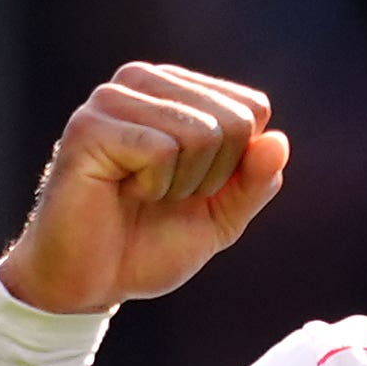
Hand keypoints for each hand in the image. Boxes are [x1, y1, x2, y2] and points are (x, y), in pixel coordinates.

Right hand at [0, 62, 287, 313]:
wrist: (88, 283)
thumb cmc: (146, 244)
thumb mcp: (220, 217)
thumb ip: (254, 182)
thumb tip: (278, 140)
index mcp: (176, 90)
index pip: (251, 108)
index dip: (237, 166)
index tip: (193, 189)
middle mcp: (144, 81)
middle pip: (233, 119)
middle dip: (212, 177)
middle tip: (164, 196)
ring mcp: (113, 99)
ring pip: (201, 132)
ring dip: (181, 184)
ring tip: (141, 194)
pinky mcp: (90, 127)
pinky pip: (161, 150)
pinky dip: (153, 187)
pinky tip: (120, 192)